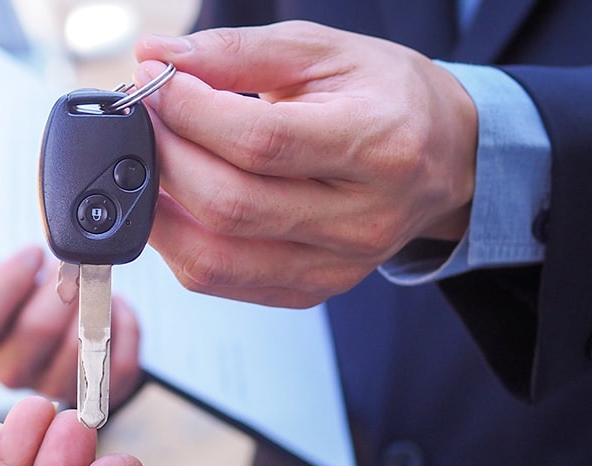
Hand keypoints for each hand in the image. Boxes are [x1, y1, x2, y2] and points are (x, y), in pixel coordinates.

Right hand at [0, 246, 143, 407]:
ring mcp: (52, 387)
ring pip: (81, 348)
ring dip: (95, 306)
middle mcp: (8, 371)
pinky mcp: (96, 394)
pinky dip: (125, 330)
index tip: (32, 253)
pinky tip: (117, 308)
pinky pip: (119, 367)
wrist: (54, 316)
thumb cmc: (18, 294)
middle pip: (37, 330)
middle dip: (60, 287)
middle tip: (70, 264)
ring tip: (94, 283)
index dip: (8, 281)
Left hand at [135, 20, 477, 307]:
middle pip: (231, 205)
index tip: (154, 86)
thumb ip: (236, 53)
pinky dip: (180, 245)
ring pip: (216, 259)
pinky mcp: (311, 289)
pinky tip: (173, 207)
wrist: (446, 157)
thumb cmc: (386, 98)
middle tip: (145, 122)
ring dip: (159, 212)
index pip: (262, 141)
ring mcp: (337, 264)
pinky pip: (222, 281)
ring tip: (147, 166)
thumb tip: (156, 59)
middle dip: (166, 159)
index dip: (191, 114)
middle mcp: (362, 216)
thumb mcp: (322, 50)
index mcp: (378, 143)